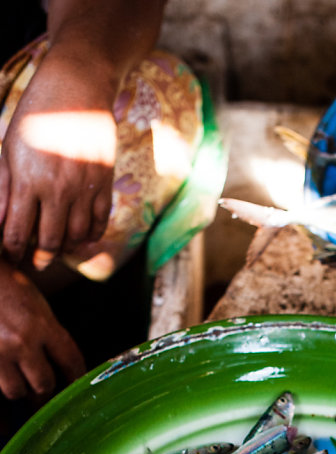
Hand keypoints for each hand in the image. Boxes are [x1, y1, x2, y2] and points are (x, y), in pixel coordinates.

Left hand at [0, 46, 116, 268]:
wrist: (78, 87)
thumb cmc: (36, 114)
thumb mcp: (10, 147)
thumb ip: (5, 187)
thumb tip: (0, 222)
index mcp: (28, 180)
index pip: (18, 232)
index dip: (13, 251)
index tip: (12, 257)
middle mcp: (58, 189)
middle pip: (50, 241)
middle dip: (40, 257)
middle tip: (35, 263)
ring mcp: (84, 188)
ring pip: (77, 236)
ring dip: (66, 248)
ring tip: (57, 249)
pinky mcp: (104, 184)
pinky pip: (100, 222)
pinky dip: (91, 236)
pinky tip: (82, 237)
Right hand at [0, 259, 85, 399]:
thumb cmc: (3, 282)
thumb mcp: (34, 301)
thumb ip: (48, 330)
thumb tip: (59, 360)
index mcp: (42, 324)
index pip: (71, 361)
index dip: (77, 377)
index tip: (77, 384)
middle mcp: (22, 341)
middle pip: (44, 384)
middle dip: (45, 388)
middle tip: (44, 388)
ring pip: (16, 391)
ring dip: (20, 389)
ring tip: (19, 380)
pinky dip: (2, 381)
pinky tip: (4, 372)